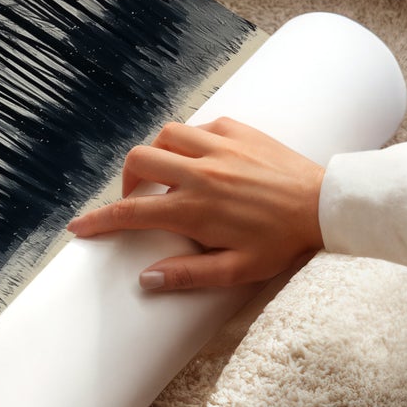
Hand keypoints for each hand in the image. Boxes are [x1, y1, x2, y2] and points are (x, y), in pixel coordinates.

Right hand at [66, 117, 324, 290]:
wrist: (326, 206)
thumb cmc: (283, 242)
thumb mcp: (237, 270)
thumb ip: (189, 275)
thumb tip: (146, 279)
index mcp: (195, 209)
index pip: (131, 213)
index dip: (99, 220)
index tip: (80, 227)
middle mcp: (200, 172)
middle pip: (139, 162)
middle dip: (127, 181)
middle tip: (138, 200)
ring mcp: (219, 147)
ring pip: (165, 136)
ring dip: (157, 154)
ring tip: (167, 175)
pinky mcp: (238, 130)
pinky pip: (199, 126)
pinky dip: (190, 141)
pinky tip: (202, 159)